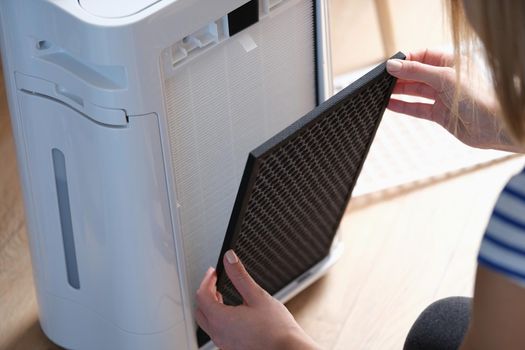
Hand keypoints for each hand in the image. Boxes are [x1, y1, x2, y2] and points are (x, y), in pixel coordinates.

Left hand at [195, 250, 318, 349]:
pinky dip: (219, 320)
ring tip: (222, 296)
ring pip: (208, 323)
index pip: (202, 295)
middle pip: (201, 310)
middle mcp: (218, 335)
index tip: (214, 272)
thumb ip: (239, 276)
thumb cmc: (276, 329)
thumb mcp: (257, 296)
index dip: (207, 280)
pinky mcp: (232, 349)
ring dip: (211, 307)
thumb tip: (229, 259)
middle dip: (206, 293)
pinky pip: (217, 333)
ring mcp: (224, 345)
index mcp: (221, 320)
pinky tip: (234, 314)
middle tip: (215, 282)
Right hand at [386, 49, 521, 152]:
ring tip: (381, 92)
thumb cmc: (478, 98)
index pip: (423, 56)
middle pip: (416, 74)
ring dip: (398, 91)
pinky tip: (390, 104)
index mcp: (452, 63)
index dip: (407, 60)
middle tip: (382, 80)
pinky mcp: (439, 114)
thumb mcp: (443, 78)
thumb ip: (416, 72)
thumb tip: (393, 66)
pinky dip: (403, 106)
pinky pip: (417, 108)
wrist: (494, 127)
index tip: (390, 65)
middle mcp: (446, 79)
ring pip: (415, 91)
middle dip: (400, 76)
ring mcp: (442, 97)